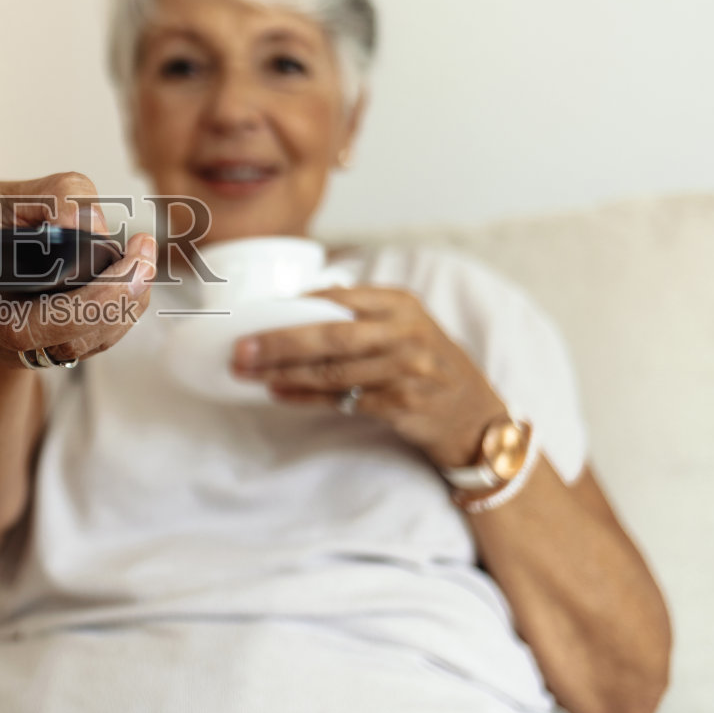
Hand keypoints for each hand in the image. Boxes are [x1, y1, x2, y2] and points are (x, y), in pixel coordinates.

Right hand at [0, 171, 157, 366]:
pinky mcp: (33, 356)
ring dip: (115, 309)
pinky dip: (118, 319)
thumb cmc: (14, 221)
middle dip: (89, 302)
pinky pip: (81, 349)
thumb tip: (85, 225)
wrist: (12, 269)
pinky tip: (136, 285)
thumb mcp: (30, 191)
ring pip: (58, 345)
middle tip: (139, 263)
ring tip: (145, 263)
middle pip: (17, 328)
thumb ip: (61, 194)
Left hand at [229, 285, 507, 469]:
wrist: (473, 413)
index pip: (339, 299)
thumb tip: (298, 300)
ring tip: (249, 373)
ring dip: (285, 373)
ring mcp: (407, 370)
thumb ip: (362, 311)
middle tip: (240, 350)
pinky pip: (343, 400)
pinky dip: (306, 397)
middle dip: (279, 343)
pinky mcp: (402, 403)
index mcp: (401, 304)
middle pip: (330, 336)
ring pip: (333, 372)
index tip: (254, 315)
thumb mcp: (405, 324)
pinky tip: (279, 393)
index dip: (294, 307)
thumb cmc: (427, 363)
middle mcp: (407, 333)